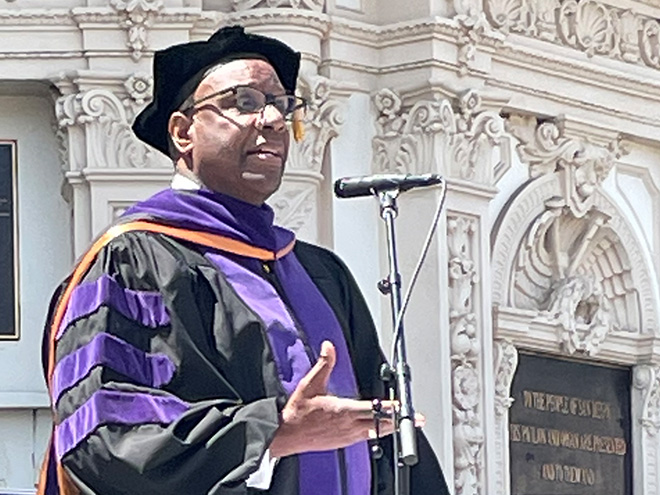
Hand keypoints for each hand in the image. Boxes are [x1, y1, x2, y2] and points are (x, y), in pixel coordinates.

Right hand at [269, 341, 395, 457]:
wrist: (286, 435)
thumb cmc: (298, 411)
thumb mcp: (310, 384)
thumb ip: (323, 364)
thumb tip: (329, 347)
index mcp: (343, 410)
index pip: (373, 409)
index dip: (390, 408)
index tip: (403, 407)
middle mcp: (348, 426)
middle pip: (380, 424)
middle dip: (398, 420)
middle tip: (415, 419)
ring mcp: (347, 436)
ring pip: (375, 433)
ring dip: (389, 427)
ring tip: (403, 424)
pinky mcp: (343, 442)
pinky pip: (365, 438)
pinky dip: (376, 433)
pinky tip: (380, 429)